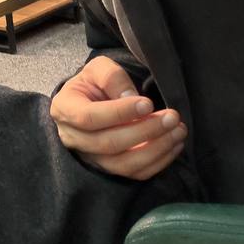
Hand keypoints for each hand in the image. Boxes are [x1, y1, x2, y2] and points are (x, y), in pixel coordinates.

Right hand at [50, 56, 186, 180]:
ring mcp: (90, 157)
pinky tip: (174, 144)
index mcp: (65, 109)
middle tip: (172, 117)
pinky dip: (158, 161)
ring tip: (178, 131)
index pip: (89, 117)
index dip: (119, 113)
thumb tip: (131, 98)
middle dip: (145, 131)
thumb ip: (112, 77)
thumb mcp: (98, 69)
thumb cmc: (94, 84)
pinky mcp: (109, 169)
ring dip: (156, 149)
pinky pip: (135, 173)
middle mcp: (73, 138)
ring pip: (123, 164)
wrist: (90, 102)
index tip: (148, 104)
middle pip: (108, 144)